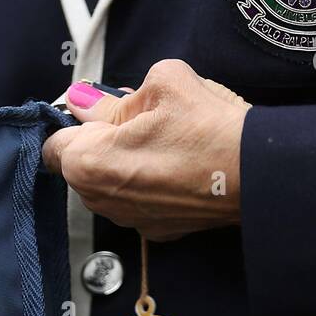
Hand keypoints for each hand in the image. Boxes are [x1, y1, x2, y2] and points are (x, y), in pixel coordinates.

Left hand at [42, 60, 250, 241]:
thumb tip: (86, 100)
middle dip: (102, 138)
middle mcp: (101, 200)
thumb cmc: (211, 129)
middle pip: (82, 162)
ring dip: (126, 161)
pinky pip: (137, 199)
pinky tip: (178, 164)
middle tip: (142, 118)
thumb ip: (111, 96)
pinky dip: (149, 183)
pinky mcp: (157, 230)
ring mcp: (129, 219)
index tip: (96, 108)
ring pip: (110, 182)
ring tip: (165, 140)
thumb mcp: (161, 84)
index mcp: (88, 162)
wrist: (261, 173)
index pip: (53, 142)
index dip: (75, 119)